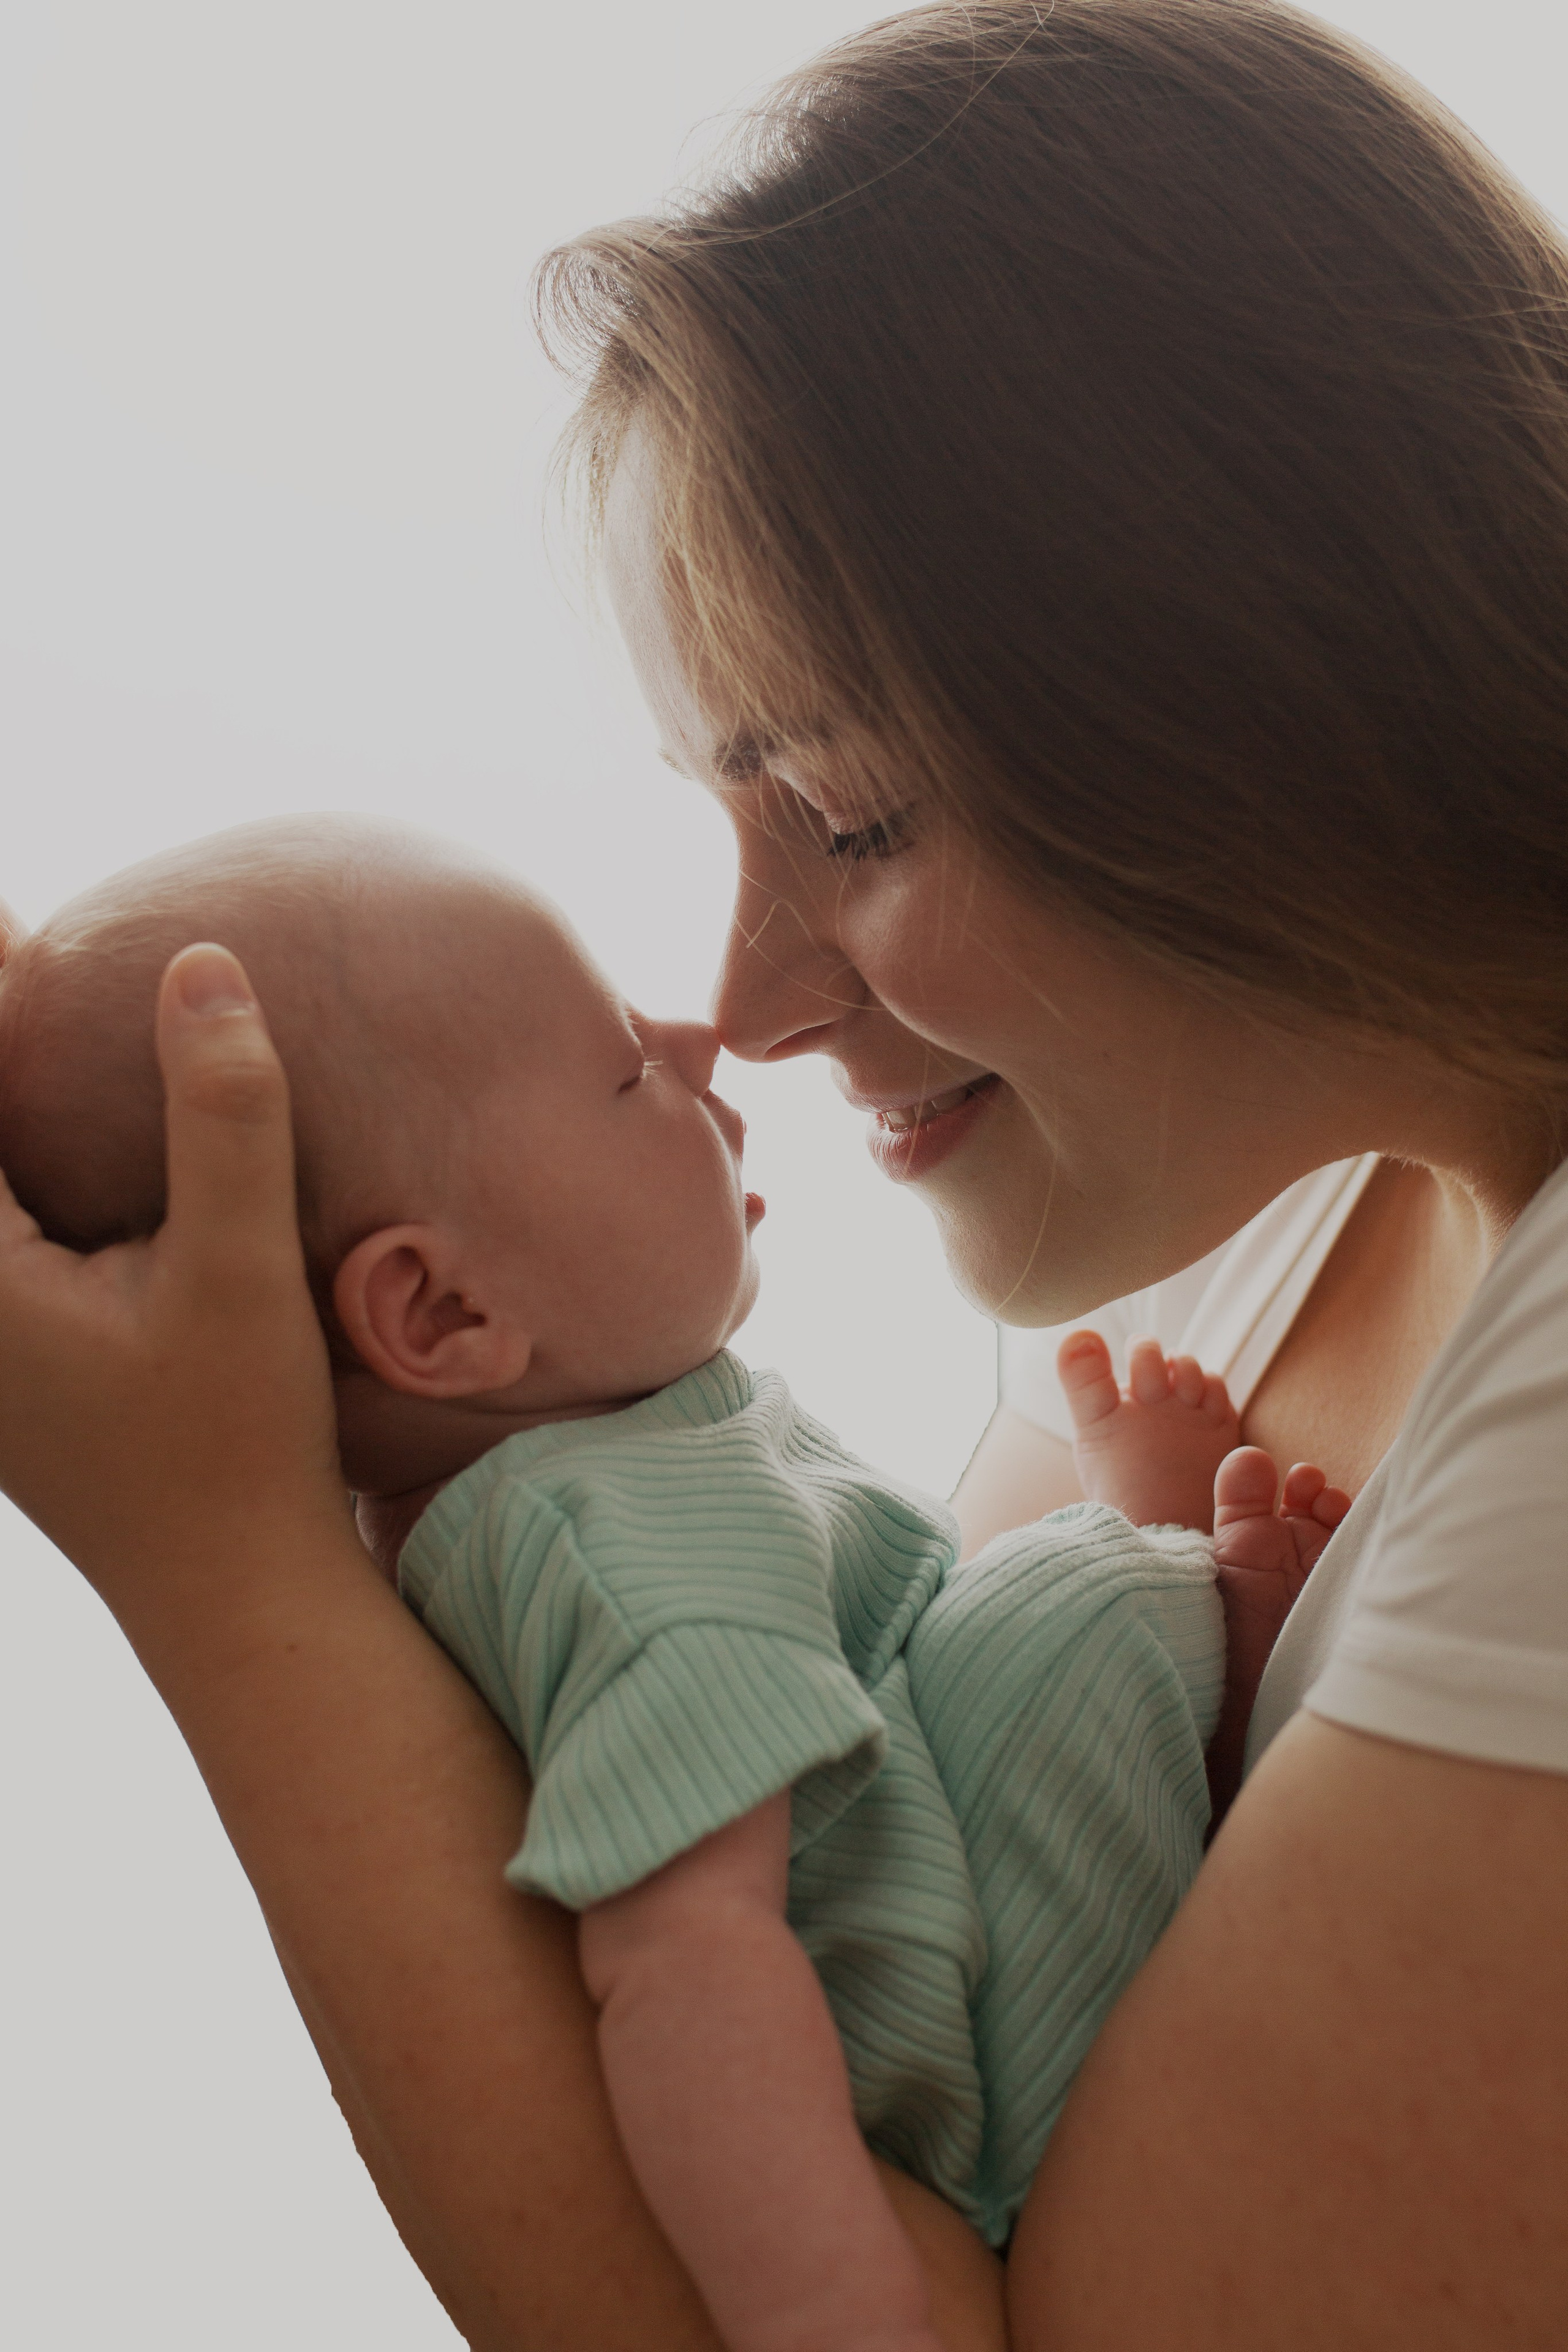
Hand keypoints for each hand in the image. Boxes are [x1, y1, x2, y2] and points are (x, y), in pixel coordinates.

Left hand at [0, 944, 346, 1643]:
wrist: (234, 1596)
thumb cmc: (238, 1443)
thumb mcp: (240, 1271)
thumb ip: (222, 1115)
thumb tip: (202, 963)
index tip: (22, 922)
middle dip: (4, 1043)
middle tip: (28, 945)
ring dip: (12, 1106)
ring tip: (38, 1002)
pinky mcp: (9, 1365)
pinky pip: (1, 1231)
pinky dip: (22, 1161)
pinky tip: (61, 1118)